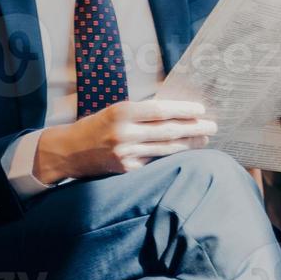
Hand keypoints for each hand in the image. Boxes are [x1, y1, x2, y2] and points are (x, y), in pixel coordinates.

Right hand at [34, 99, 216, 180]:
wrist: (68, 151)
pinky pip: (155, 162)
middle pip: (169, 130)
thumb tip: (177, 110)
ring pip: (166, 149)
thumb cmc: (97, 126)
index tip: (201, 109)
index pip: (161, 110)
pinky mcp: (126, 170)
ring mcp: (126, 154)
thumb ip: (143, 112)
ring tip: (204, 139)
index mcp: (122, 112)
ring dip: (189, 144)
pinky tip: (185, 153)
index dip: (184, 110)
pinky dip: (171, 157)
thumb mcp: (116, 111)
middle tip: (213, 126)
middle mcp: (124, 133)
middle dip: (195, 128)